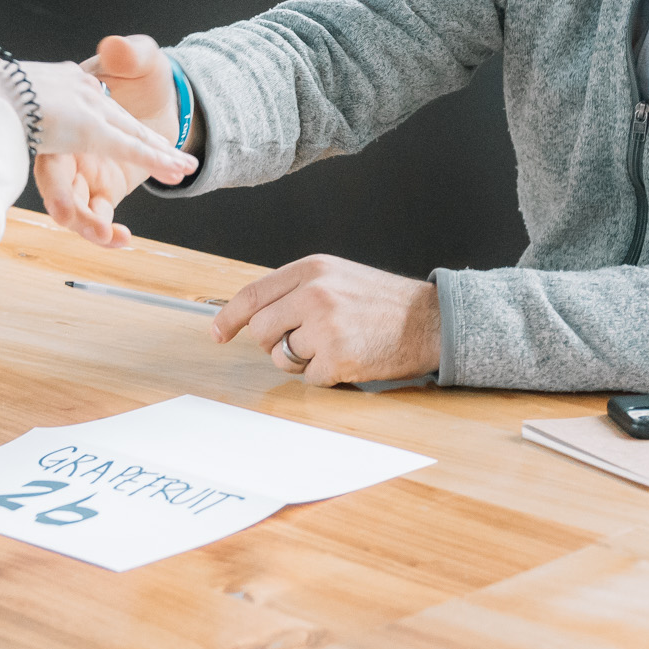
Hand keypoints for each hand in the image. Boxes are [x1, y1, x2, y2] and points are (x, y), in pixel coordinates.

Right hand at [27, 34, 194, 247]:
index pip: (59, 149)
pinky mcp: (105, 186)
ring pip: (76, 206)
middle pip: (59, 187)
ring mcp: (86, 169)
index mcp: (71, 116)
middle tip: (101, 229)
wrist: (165, 97)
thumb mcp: (140, 58)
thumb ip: (129, 54)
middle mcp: (71, 147)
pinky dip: (107, 230)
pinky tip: (122, 240)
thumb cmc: (143, 74)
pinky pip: (99, 213)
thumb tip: (114, 46)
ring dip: (92, 227)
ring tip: (120, 239)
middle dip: (75, 212)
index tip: (63, 208)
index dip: (58, 177)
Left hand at [210, 255, 440, 386]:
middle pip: (261, 330)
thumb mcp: (337, 277)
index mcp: (312, 270)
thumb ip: (297, 289)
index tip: (218, 334)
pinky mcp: (338, 357)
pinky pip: (309, 378)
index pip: (252, 295)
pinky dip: (325, 376)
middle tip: (305, 340)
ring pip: (282, 357)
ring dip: (301, 361)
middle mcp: (314, 294)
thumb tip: (252, 314)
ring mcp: (325, 326)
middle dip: (276, 342)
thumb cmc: (381, 302)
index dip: (229, 318)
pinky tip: (349, 359)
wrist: (430, 321)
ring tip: (334, 346)